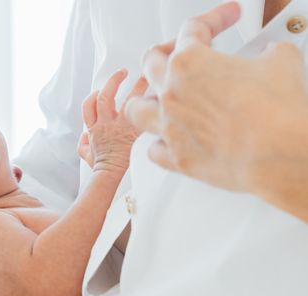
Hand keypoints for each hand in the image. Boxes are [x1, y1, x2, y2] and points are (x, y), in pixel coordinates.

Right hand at [78, 69, 146, 173]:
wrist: (109, 173)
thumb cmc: (100, 166)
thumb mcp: (85, 154)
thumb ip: (83, 144)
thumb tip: (84, 137)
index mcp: (93, 126)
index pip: (88, 104)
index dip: (93, 94)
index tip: (100, 89)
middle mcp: (104, 122)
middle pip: (104, 96)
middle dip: (113, 81)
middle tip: (122, 72)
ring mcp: (119, 125)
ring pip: (125, 100)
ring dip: (136, 86)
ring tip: (144, 76)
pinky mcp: (132, 131)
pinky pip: (141, 114)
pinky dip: (150, 105)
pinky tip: (157, 96)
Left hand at [126, 2, 307, 221]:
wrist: (278, 152)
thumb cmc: (275, 111)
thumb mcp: (280, 62)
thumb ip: (267, 53)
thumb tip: (271, 55)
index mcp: (189, 62)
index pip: (192, 29)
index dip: (213, 19)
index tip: (226, 18)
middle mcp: (171, 93)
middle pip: (151, 63)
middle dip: (167, 52)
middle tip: (182, 53)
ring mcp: (169, 126)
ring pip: (136, 108)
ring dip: (146, 100)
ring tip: (158, 98)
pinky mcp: (176, 157)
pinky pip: (154, 150)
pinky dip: (161, 144)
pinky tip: (171, 140)